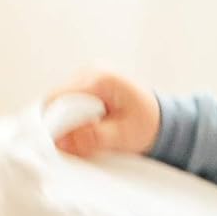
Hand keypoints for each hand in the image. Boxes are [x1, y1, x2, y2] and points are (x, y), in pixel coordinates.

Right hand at [41, 64, 161, 156]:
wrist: (163, 120)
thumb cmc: (149, 126)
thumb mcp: (123, 136)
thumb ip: (93, 139)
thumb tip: (62, 142)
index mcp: (102, 78)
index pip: (61, 97)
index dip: (53, 121)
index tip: (53, 143)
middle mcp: (93, 70)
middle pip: (58, 97)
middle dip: (61, 123)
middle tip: (69, 145)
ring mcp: (89, 74)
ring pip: (61, 99)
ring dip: (67, 120)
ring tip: (83, 136)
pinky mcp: (87, 83)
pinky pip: (69, 100)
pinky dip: (72, 117)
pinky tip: (85, 128)